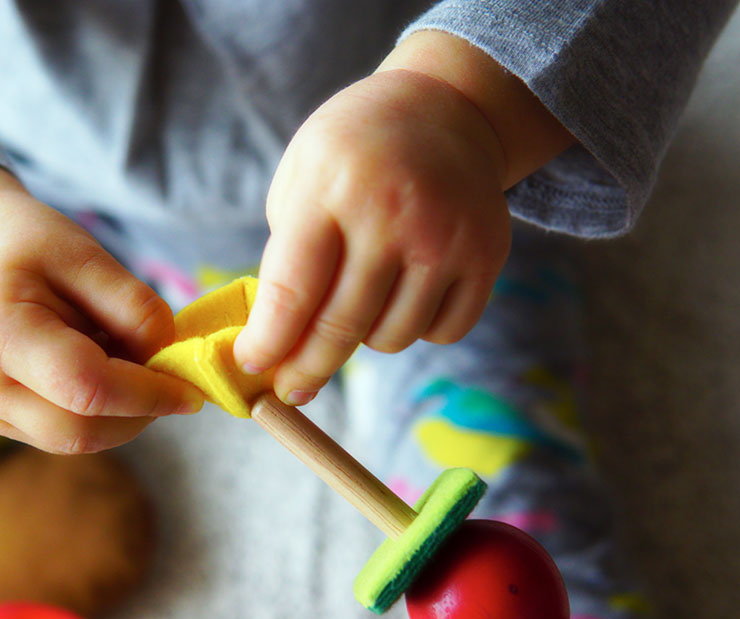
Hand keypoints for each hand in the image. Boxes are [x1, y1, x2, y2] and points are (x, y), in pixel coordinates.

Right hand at [0, 166, 201, 452]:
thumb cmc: (30, 245)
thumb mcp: (86, 255)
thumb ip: (133, 307)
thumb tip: (170, 360)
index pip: (88, 388)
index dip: (149, 395)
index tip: (192, 391)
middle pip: (81, 432)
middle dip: (139, 414)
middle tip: (168, 379)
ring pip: (75, 442)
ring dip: (122, 417)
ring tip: (128, 365)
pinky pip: (63, 435)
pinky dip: (99, 415)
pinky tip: (102, 373)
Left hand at [233, 31, 573, 405]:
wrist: (446, 109)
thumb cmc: (353, 153)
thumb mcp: (300, 176)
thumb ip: (284, 255)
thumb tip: (274, 342)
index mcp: (332, 189)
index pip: (292, 291)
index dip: (268, 342)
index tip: (252, 366)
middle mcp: (393, 214)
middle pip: (340, 327)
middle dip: (306, 369)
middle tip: (290, 389)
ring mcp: (446, 237)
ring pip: (391, 338)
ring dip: (364, 339)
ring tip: (356, 307)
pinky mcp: (487, 255)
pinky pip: (443, 332)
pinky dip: (417, 328)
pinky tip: (403, 297)